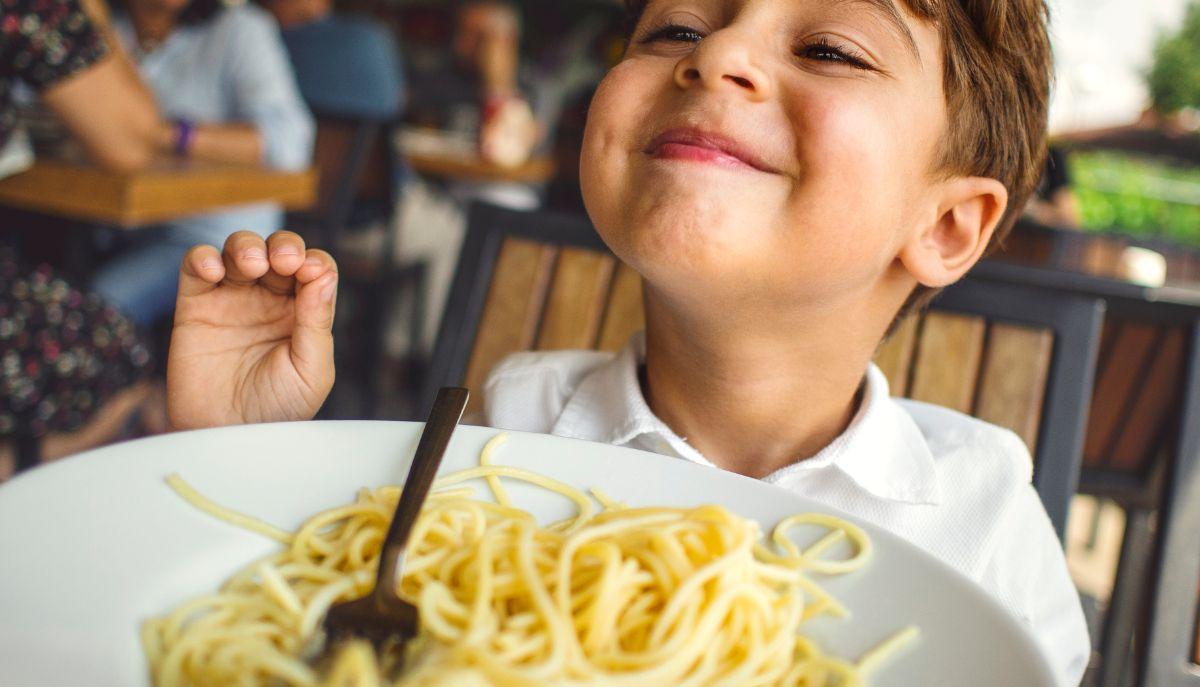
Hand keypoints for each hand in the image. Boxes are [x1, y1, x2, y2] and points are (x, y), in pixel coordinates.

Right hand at [167, 231, 337, 428]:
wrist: (227, 436)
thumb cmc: (276, 411)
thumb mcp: (310, 371)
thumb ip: (317, 323)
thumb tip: (323, 274)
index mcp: (304, 313)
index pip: (314, 269)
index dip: (313, 261)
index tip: (308, 271)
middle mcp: (270, 300)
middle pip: (279, 251)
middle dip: (283, 246)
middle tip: (282, 261)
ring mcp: (232, 299)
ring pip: (239, 250)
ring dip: (246, 246)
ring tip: (250, 264)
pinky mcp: (196, 305)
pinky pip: (197, 267)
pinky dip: (203, 258)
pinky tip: (214, 270)